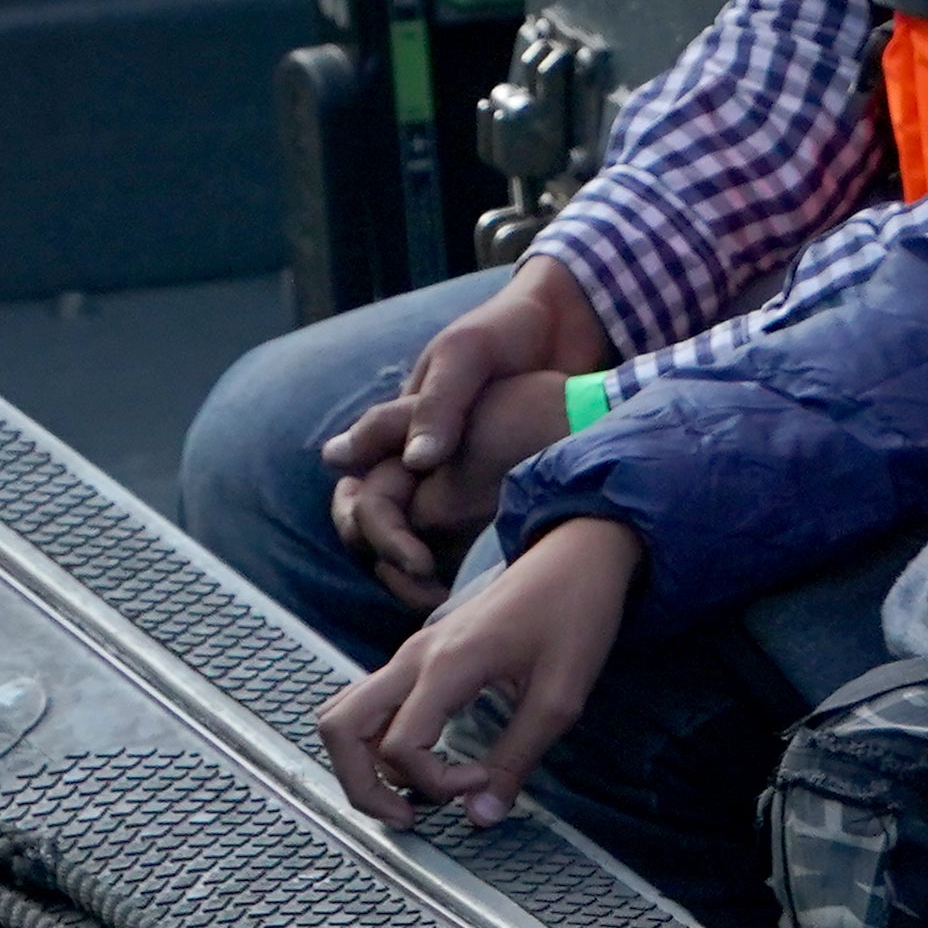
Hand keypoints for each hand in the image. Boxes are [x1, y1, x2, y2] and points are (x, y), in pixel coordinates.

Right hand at [316, 517, 642, 828]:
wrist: (575, 556)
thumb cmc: (575, 614)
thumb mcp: (561, 695)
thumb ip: (517, 758)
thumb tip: (482, 817)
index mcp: (445, 665)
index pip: (400, 745)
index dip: (436, 781)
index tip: (485, 779)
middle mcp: (412, 658)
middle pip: (339, 728)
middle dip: (361, 786)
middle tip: (411, 817)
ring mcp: (408, 655)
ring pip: (345, 716)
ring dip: (365, 764)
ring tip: (416, 795)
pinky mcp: (417, 658)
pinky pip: (370, 704)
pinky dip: (379, 742)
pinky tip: (426, 760)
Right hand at [324, 258, 607, 606]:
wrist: (567, 327)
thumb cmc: (504, 332)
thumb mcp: (465, 358)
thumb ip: (436, 407)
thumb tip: (415, 464)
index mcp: (396, 433)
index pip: (360, 497)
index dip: (373, 532)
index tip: (415, 560)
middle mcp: (417, 461)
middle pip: (378, 531)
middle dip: (395, 565)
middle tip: (434, 589)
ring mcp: (455, 476)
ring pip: (419, 542)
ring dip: (424, 576)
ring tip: (456, 601)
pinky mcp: (494, 487)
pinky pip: (467, 536)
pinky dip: (468, 561)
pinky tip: (493, 582)